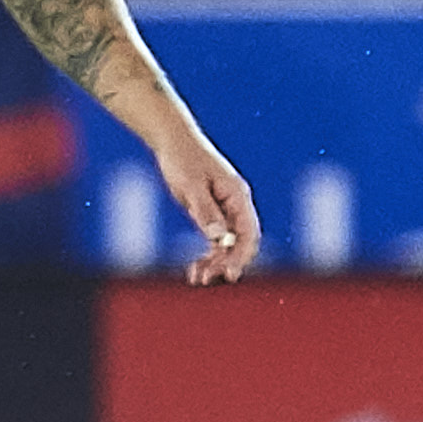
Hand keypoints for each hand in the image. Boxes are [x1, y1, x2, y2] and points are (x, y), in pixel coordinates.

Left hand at [155, 116, 259, 284]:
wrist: (173, 142)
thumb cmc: (183, 159)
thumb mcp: (191, 186)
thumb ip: (205, 211)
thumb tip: (218, 237)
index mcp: (238, 196)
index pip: (248, 233)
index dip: (241, 256)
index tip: (229, 274)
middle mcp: (236, 205)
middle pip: (240, 243)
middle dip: (226, 263)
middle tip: (206, 279)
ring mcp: (225, 210)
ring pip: (228, 246)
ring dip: (216, 263)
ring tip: (197, 278)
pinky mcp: (212, 214)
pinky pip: (216, 242)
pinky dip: (208, 256)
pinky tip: (195, 269)